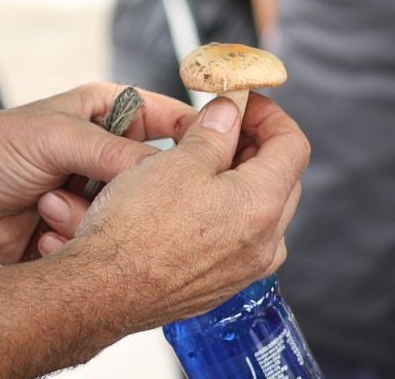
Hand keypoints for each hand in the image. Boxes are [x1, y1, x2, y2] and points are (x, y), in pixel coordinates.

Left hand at [0, 83, 197, 267]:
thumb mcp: (57, 137)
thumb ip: (115, 152)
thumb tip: (167, 169)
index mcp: (100, 111)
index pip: (163, 115)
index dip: (190, 130)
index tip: (214, 150)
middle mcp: (100, 151)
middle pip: (150, 171)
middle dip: (131, 188)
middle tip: (112, 192)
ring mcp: (90, 191)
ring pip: (126, 209)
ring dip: (92, 214)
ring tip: (51, 207)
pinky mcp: (77, 228)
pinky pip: (101, 237)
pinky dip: (77, 237)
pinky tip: (46, 232)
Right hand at [45, 92, 308, 331]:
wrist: (102, 292)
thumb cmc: (135, 230)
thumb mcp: (177, 162)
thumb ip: (215, 133)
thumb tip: (230, 114)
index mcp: (260, 206)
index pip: (292, 145)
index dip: (269, 114)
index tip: (244, 102)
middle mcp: (264, 244)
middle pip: (282, 177)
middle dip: (255, 144)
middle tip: (220, 125)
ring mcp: (244, 269)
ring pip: (261, 210)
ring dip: (240, 178)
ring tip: (200, 161)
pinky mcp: (222, 285)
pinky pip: (240, 238)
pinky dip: (227, 210)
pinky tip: (191, 200)